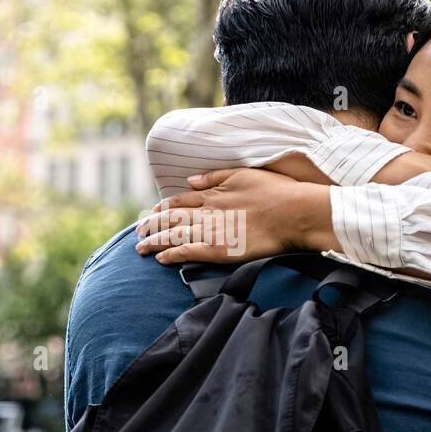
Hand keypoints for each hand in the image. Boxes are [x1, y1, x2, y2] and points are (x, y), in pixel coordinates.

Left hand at [135, 168, 332, 264]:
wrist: (293, 212)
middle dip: (151, 225)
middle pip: (170, 218)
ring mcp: (211, 231)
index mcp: (213, 194)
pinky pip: (187, 252)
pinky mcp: (218, 250)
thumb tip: (191, 180)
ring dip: (154, 241)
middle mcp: (207, 212)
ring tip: (139, 248)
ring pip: (173, 235)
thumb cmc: (275, 191)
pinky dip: (171, 254)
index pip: (179, 201)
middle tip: (137, 232)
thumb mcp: (243, 173)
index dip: (164, 207)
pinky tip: (160, 258)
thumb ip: (214, 177)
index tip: (153, 212)